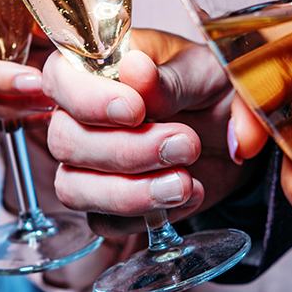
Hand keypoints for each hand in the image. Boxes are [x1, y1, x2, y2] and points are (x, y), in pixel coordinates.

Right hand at [41, 30, 256, 237]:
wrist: (233, 129)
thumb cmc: (209, 86)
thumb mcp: (201, 70)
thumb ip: (167, 77)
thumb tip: (135, 69)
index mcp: (95, 68)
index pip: (58, 77)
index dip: (87, 99)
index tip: (135, 110)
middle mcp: (80, 116)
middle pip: (64, 141)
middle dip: (125, 150)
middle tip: (185, 143)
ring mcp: (88, 164)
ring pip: (74, 189)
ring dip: (130, 193)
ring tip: (185, 183)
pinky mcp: (109, 204)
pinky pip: (105, 222)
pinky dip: (147, 216)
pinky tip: (189, 194)